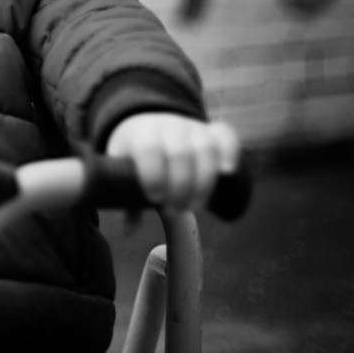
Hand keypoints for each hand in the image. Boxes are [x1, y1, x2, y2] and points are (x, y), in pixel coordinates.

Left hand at [105, 113, 240, 209]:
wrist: (148, 124)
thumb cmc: (135, 154)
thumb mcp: (123, 168)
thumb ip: (126, 196)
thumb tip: (129, 231)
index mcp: (142, 133)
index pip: (149, 148)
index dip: (153, 174)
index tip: (154, 198)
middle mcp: (168, 127)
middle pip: (180, 152)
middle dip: (180, 186)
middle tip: (175, 210)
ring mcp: (193, 128)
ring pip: (205, 148)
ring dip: (204, 182)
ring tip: (195, 207)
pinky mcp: (213, 132)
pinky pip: (227, 137)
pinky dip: (230, 152)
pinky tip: (227, 173)